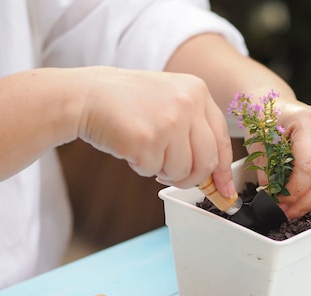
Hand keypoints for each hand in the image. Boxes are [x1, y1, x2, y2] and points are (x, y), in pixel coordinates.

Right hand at [76, 66, 235, 196]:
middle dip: (192, 178)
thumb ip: (194, 129)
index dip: (223, 169)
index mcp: (197, 91)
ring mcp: (169, 121)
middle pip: (207, 162)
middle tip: (173, 177)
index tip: (224, 189)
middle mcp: (187, 103)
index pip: (222, 138)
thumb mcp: (169, 99)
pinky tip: (131, 147)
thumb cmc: (126, 103)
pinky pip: (155, 171)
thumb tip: (215, 175)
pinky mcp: (148, 139)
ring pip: (182, 171)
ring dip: (163, 171)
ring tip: (146, 150)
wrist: (85, 95)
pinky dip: (142, 167)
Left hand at [253, 99, 310, 219]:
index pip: (308, 168)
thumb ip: (268, 172)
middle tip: (289, 212)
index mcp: (309, 123)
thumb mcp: (260, 146)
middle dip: (307, 202)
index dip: (293, 193)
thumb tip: (275, 199)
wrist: (275, 106)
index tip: (279, 203)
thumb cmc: (268, 124)